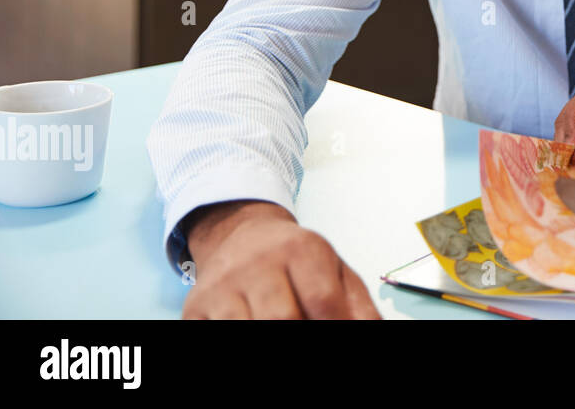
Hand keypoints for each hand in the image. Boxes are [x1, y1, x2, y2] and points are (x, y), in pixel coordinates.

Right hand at [181, 200, 379, 318]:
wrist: (241, 236)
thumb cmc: (295, 260)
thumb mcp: (335, 271)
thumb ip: (359, 306)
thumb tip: (379, 330)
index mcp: (301, 250)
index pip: (322, 300)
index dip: (336, 326)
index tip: (342, 335)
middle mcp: (258, 263)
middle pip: (280, 318)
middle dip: (299, 334)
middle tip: (311, 339)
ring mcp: (222, 285)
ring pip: (245, 328)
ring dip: (266, 337)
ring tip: (286, 331)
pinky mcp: (195, 306)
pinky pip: (214, 333)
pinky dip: (237, 337)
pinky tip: (254, 327)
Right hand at [553, 79, 574, 166]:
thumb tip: (572, 158)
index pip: (574, 112)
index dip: (569, 134)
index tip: (567, 155)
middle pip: (566, 117)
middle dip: (564, 141)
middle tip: (564, 163)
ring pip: (566, 122)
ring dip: (566, 142)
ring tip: (568, 161)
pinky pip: (573, 125)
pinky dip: (573, 140)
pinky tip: (573, 154)